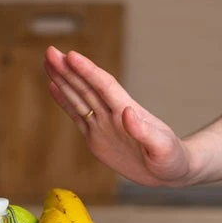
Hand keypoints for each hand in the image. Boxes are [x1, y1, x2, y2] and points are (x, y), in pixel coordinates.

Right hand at [43, 47, 193, 186]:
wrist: (172, 171)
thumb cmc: (173, 159)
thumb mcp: (163, 149)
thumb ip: (146, 132)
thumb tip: (127, 113)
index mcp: (129, 112)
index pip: (105, 87)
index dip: (88, 71)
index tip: (71, 56)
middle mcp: (113, 114)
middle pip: (87, 87)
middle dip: (68, 70)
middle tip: (50, 51)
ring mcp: (104, 124)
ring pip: (79, 97)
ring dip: (63, 80)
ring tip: (49, 61)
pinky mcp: (97, 137)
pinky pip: (78, 116)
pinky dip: (65, 101)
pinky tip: (54, 87)